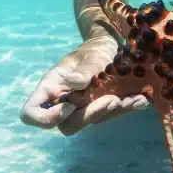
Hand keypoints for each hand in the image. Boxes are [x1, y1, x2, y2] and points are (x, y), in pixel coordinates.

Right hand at [19, 32, 149, 135]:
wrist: (113, 46)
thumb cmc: (95, 48)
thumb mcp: (91, 54)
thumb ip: (84, 69)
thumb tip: (73, 84)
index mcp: (52, 88)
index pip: (31, 113)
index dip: (45, 118)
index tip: (70, 105)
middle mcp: (64, 102)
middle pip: (66, 125)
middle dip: (89, 116)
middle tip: (112, 100)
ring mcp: (82, 108)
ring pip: (91, 123)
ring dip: (113, 113)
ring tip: (134, 98)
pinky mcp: (102, 110)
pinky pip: (111, 116)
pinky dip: (127, 108)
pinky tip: (141, 100)